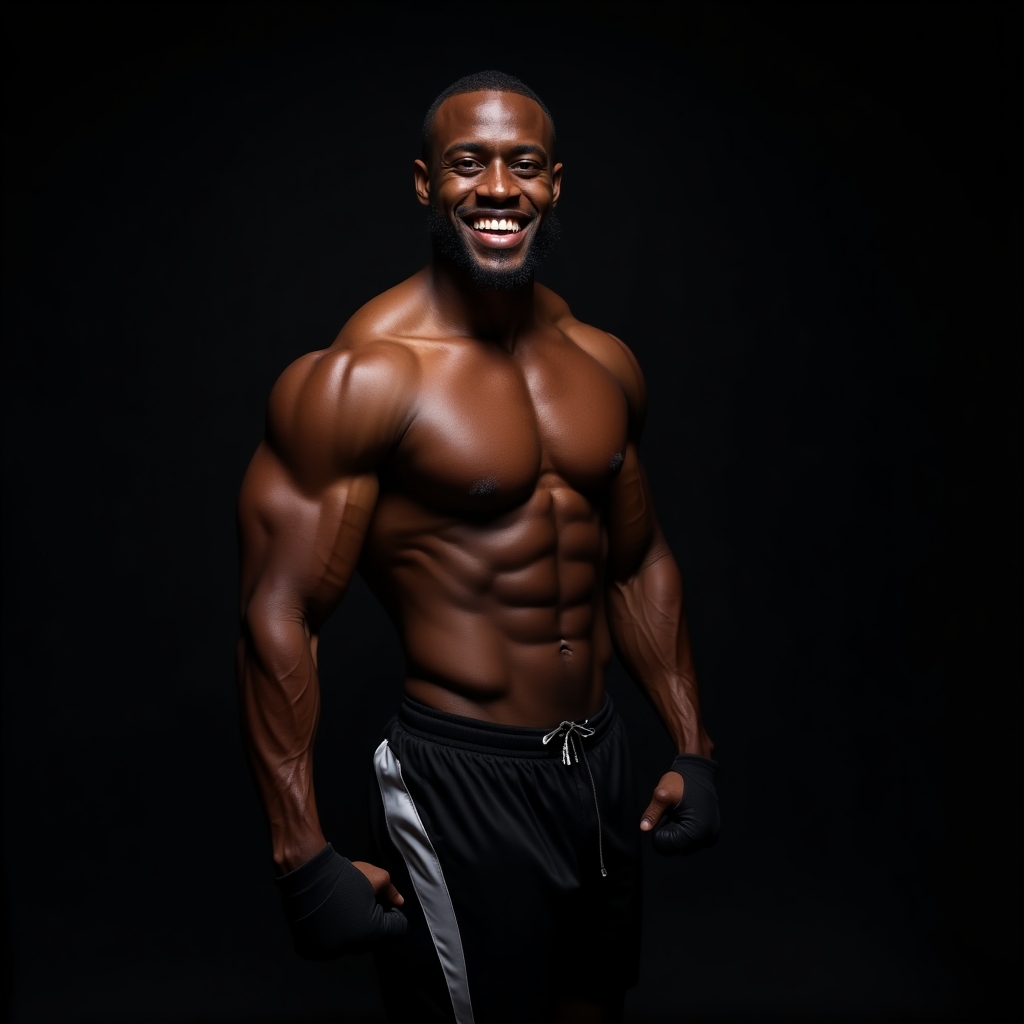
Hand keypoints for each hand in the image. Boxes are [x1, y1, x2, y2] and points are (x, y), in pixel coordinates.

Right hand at [275, 844, 407, 958]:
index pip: (396, 931)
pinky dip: (334, 934)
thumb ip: (392, 892)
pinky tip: (331, 917)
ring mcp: (330, 952)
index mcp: (370, 933)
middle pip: (373, 941)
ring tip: (347, 909)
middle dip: (373, 924)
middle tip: (365, 904)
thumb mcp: (378, 877)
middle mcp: (351, 947)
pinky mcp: (313, 950)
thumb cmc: (347, 876)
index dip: (394, 915)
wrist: (309, 875)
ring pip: (351, 945)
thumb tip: (399, 903)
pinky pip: (330, 947)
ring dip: (353, 931)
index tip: (384, 903)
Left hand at [640, 754, 719, 854]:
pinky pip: (691, 840)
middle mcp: (707, 837)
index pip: (670, 847)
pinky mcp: (709, 833)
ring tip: (678, 814)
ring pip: (684, 846)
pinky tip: (684, 816)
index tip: (662, 817)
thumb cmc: (681, 781)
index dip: (659, 834)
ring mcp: (710, 836)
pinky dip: (684, 831)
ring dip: (676, 833)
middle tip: (671, 814)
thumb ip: (652, 813)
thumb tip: (644, 828)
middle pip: (677, 849)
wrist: (697, 771)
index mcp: (698, 830)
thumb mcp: (662, 795)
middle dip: (669, 833)